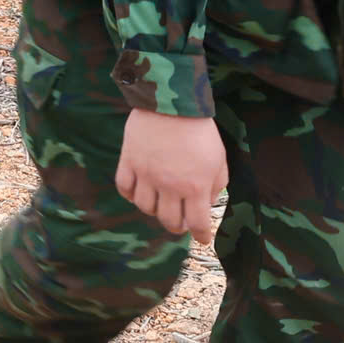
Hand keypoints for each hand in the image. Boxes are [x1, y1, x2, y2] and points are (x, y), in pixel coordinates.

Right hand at [115, 110, 225, 241]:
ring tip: (160, 204)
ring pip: (145, 208)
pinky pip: (125, 189)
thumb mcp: (219, 159)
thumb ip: (216, 185)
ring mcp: (146, 175)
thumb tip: (206, 201)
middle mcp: (169, 186)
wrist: (171, 104)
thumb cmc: (200, 131)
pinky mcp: (129, 162)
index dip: (201, 235)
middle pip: (169, 221)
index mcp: (195, 187)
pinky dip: (131, 195)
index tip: (202, 238)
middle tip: (180, 222)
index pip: (197, 224)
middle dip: (177, 226)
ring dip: (154, 210)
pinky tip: (139, 192)